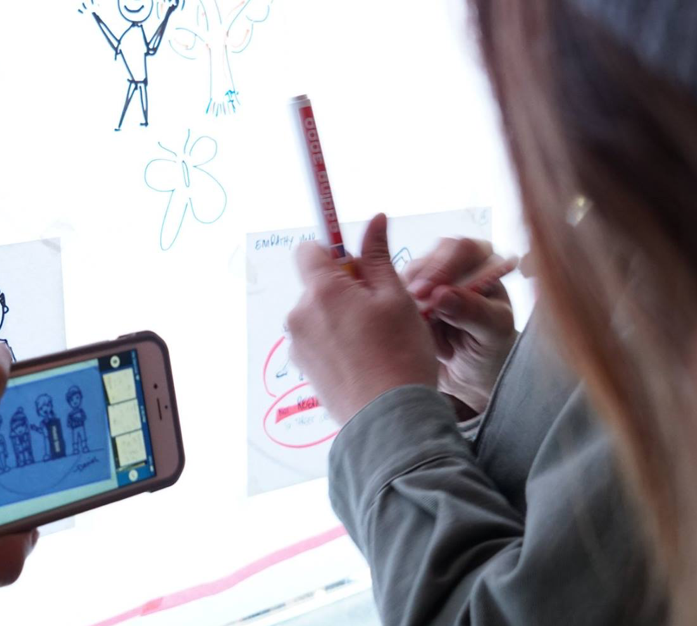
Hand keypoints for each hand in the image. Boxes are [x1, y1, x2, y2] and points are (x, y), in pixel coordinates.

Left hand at [287, 214, 437, 423]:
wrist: (389, 419)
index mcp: (322, 291)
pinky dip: (336, 343)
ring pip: (317, 314)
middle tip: (379, 308)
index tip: (356, 261)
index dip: (333, 251)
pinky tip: (363, 360)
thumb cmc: (400, 355)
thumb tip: (375, 220)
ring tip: (374, 340)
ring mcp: (297, 345)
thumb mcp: (396, 297)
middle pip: (315, 284)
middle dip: (343, 288)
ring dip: (340, 317)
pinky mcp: (302, 369)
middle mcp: (300, 315)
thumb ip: (378, 256)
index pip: (309, 250)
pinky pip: (317, 341)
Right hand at [404, 238, 517, 413]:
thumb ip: (474, 312)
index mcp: (485, 265)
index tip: (429, 294)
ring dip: (409, 301)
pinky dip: (397, 311)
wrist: (469, 373)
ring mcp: (428, 279)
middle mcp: (455, 265)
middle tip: (414, 306)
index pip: (464, 249)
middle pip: (430, 257)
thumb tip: (442, 294)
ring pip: (407, 276)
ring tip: (424, 329)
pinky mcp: (406, 295)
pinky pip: (391, 294)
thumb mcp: (493, 333)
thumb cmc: (490, 349)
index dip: (444, 267)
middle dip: (421, 282)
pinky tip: (410, 329)